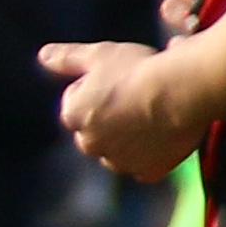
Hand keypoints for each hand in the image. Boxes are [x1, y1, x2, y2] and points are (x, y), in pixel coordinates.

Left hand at [39, 38, 198, 182]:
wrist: (181, 91)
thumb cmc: (138, 70)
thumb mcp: (99, 54)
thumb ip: (67, 58)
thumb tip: (43, 56)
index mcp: (72, 116)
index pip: (77, 101)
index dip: (99, 87)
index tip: (121, 80)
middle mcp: (89, 144)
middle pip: (96, 131)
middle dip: (109, 119)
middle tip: (137, 98)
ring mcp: (119, 161)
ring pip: (119, 152)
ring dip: (128, 140)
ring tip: (153, 116)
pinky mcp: (147, 172)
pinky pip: (145, 166)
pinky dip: (151, 156)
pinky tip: (163, 136)